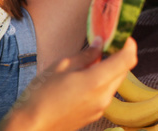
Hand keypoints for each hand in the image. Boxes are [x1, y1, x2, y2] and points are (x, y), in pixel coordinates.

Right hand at [0, 38, 136, 130]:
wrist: (29, 128)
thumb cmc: (40, 96)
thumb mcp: (61, 66)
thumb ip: (86, 54)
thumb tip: (100, 44)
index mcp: (97, 81)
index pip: (128, 59)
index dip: (128, 45)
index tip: (122, 36)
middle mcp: (104, 96)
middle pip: (123, 70)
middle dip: (118, 56)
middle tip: (104, 46)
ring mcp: (100, 108)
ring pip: (115, 82)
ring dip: (109, 70)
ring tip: (90, 63)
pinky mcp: (95, 115)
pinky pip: (105, 94)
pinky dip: (102, 83)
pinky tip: (84, 80)